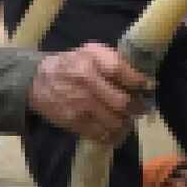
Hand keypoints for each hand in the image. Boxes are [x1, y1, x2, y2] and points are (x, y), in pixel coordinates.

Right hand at [28, 43, 150, 144]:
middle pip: (122, 102)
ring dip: (127, 124)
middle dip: (137, 107)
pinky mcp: (73, 122)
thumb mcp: (91, 51)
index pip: (121, 72)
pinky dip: (113, 135)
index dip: (139, 82)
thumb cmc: (72, 63)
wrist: (38, 80)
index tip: (148, 87)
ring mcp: (80, 105)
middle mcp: (86, 82)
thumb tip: (142, 78)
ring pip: (114, 122)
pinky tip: (116, 130)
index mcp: (92, 60)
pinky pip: (100, 134)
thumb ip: (114, 60)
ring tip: (129, 120)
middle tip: (141, 108)